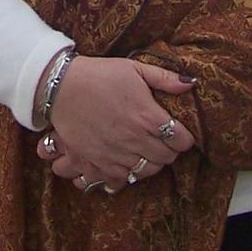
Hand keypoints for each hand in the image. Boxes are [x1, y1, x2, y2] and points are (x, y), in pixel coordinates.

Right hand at [36, 56, 196, 182]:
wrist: (60, 86)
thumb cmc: (99, 75)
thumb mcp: (135, 69)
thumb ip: (165, 78)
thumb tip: (191, 84)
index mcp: (147, 116)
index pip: (181, 140)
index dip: (183, 137)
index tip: (178, 133)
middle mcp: (134, 139)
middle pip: (166, 159)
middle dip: (168, 151)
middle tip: (161, 141)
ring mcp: (115, 154)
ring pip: (145, 172)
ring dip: (148, 163)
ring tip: (143, 152)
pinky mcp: (96, 163)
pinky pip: (118, 182)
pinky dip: (123, 177)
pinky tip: (123, 165)